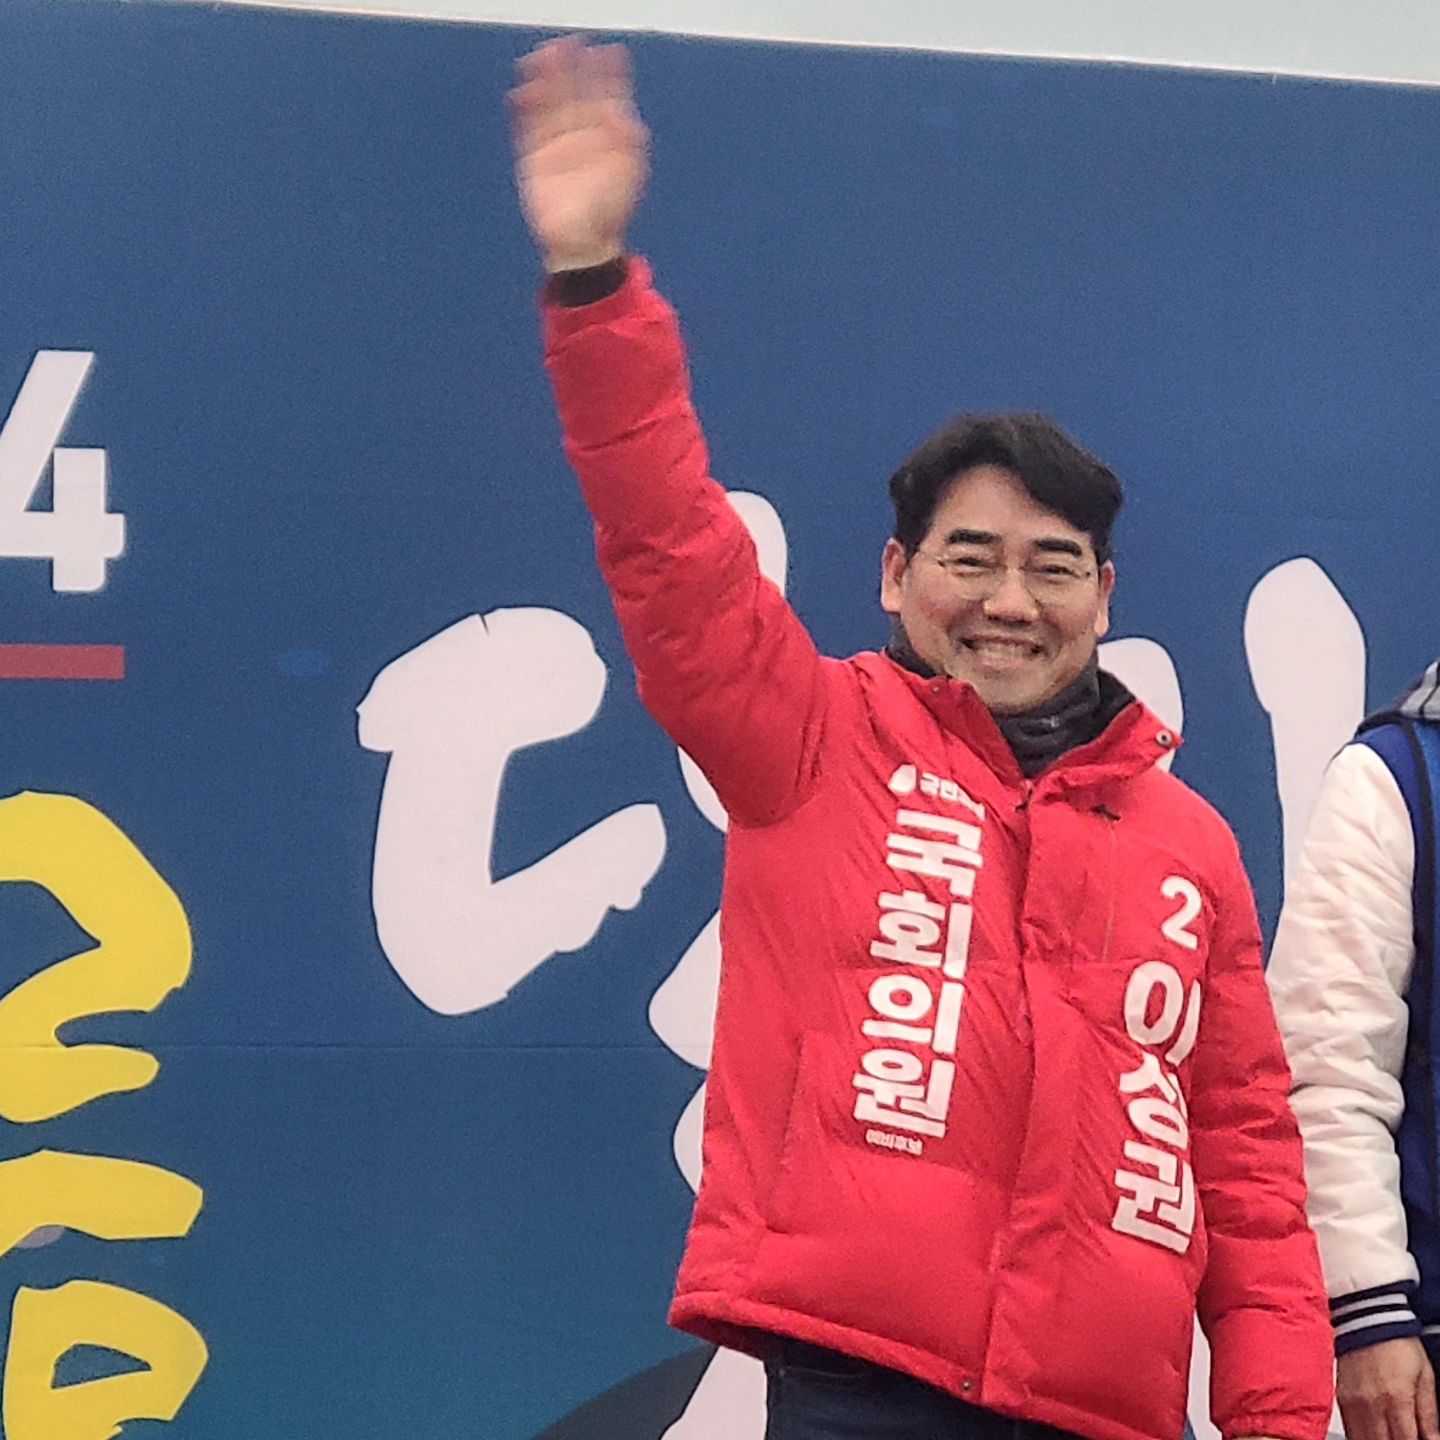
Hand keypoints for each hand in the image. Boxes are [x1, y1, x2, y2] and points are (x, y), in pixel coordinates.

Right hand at [509, 36, 648, 272]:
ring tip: (541, 58)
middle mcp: (582, 133)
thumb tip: (626, 114)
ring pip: (550, 103)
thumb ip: (629, 144)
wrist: (582, 243)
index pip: (608, 95)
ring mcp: (557, 143)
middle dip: (572, 67)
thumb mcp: (627, 176)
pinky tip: (522, 92)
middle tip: (570, 43)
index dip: (609, 74)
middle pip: (575, 91)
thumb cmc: (610, 211)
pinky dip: (524, 109)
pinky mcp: (535, 157)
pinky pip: (528, 126)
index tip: (610, 52)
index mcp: (608, 136)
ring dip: (546, 80)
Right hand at [1337, 1337, 1439, 1439]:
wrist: (1366, 1317)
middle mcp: (1371, 1405)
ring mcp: (1353, 1402)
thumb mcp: (1425, 1378)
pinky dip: (1363, 1438)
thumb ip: (1429, 1415)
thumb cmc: (1399, 1344)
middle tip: (1405, 1437)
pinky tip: (1376, 1435)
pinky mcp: (1342, 1398)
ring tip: (1391, 1436)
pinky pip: (1351, 1431)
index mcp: (1396, 1400)